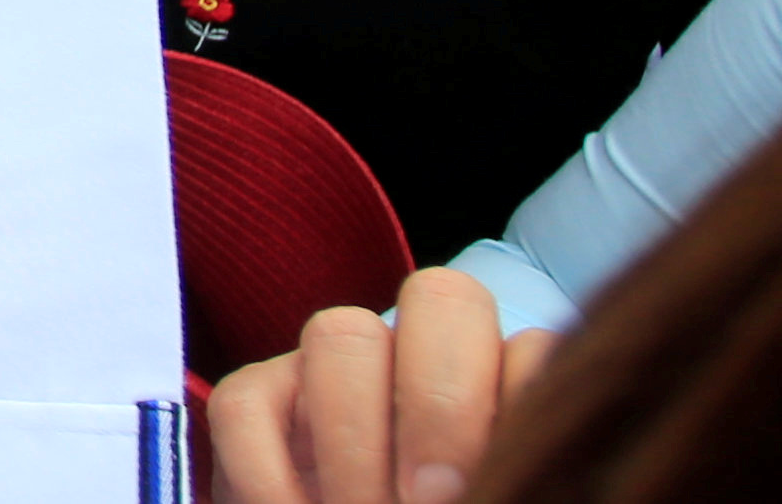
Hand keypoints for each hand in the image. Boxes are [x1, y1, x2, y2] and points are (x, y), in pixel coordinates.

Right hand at [206, 269, 553, 503]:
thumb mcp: (482, 491)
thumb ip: (495, 472)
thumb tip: (489, 481)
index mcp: (501, 387)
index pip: (535, 351)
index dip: (529, 405)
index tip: (509, 478)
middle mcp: (419, 354)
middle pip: (445, 299)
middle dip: (442, 406)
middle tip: (436, 501)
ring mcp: (331, 366)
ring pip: (341, 335)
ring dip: (354, 444)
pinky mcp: (256, 398)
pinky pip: (246, 404)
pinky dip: (269, 475)